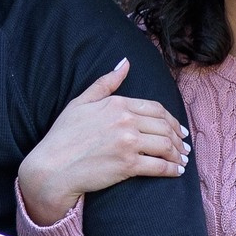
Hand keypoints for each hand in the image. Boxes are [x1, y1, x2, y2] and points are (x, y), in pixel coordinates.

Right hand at [18, 59, 190, 225]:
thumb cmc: (62, 136)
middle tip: (184, 146)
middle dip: (178, 137)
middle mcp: (125, 121)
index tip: (177, 129)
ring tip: (182, 160)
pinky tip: (176, 171)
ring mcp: (128, 143)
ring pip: (166, 145)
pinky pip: (159, 166)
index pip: (155, 108)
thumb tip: (125, 63)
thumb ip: (105, 83)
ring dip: (178, 154)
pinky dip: (172, 169)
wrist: (52, 168)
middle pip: (165, 126)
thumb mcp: (80, 102)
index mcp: (117, 104)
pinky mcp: (128, 165)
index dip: (171, 120)